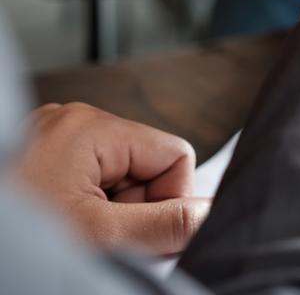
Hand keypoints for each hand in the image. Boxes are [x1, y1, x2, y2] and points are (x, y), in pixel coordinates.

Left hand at [16, 103, 209, 254]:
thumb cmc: (14, 236)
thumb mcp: (100, 235)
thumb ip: (167, 225)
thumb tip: (212, 214)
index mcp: (92, 127)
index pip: (174, 155)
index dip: (171, 201)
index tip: (146, 237)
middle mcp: (73, 124)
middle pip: (147, 167)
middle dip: (135, 211)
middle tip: (103, 242)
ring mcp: (53, 141)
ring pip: (119, 181)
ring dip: (111, 217)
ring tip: (77, 238)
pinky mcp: (38, 161)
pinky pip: (89, 184)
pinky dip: (88, 213)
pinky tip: (64, 231)